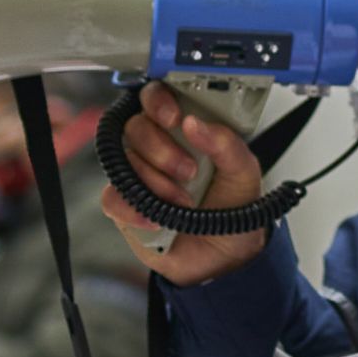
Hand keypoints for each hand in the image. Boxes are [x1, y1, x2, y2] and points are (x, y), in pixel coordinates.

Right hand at [97, 83, 269, 284]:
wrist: (224, 258)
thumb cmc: (232, 209)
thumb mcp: (244, 173)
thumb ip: (227, 145)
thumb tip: (196, 123)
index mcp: (184, 131)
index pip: (157, 98)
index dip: (158, 101)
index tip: (174, 117)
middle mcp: (157, 148)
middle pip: (136, 127)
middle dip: (162, 149)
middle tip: (188, 171)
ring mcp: (137, 176)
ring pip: (125, 160)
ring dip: (156, 182)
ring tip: (184, 202)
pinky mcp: (125, 206)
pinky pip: (113, 197)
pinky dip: (134, 209)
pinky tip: (159, 219)